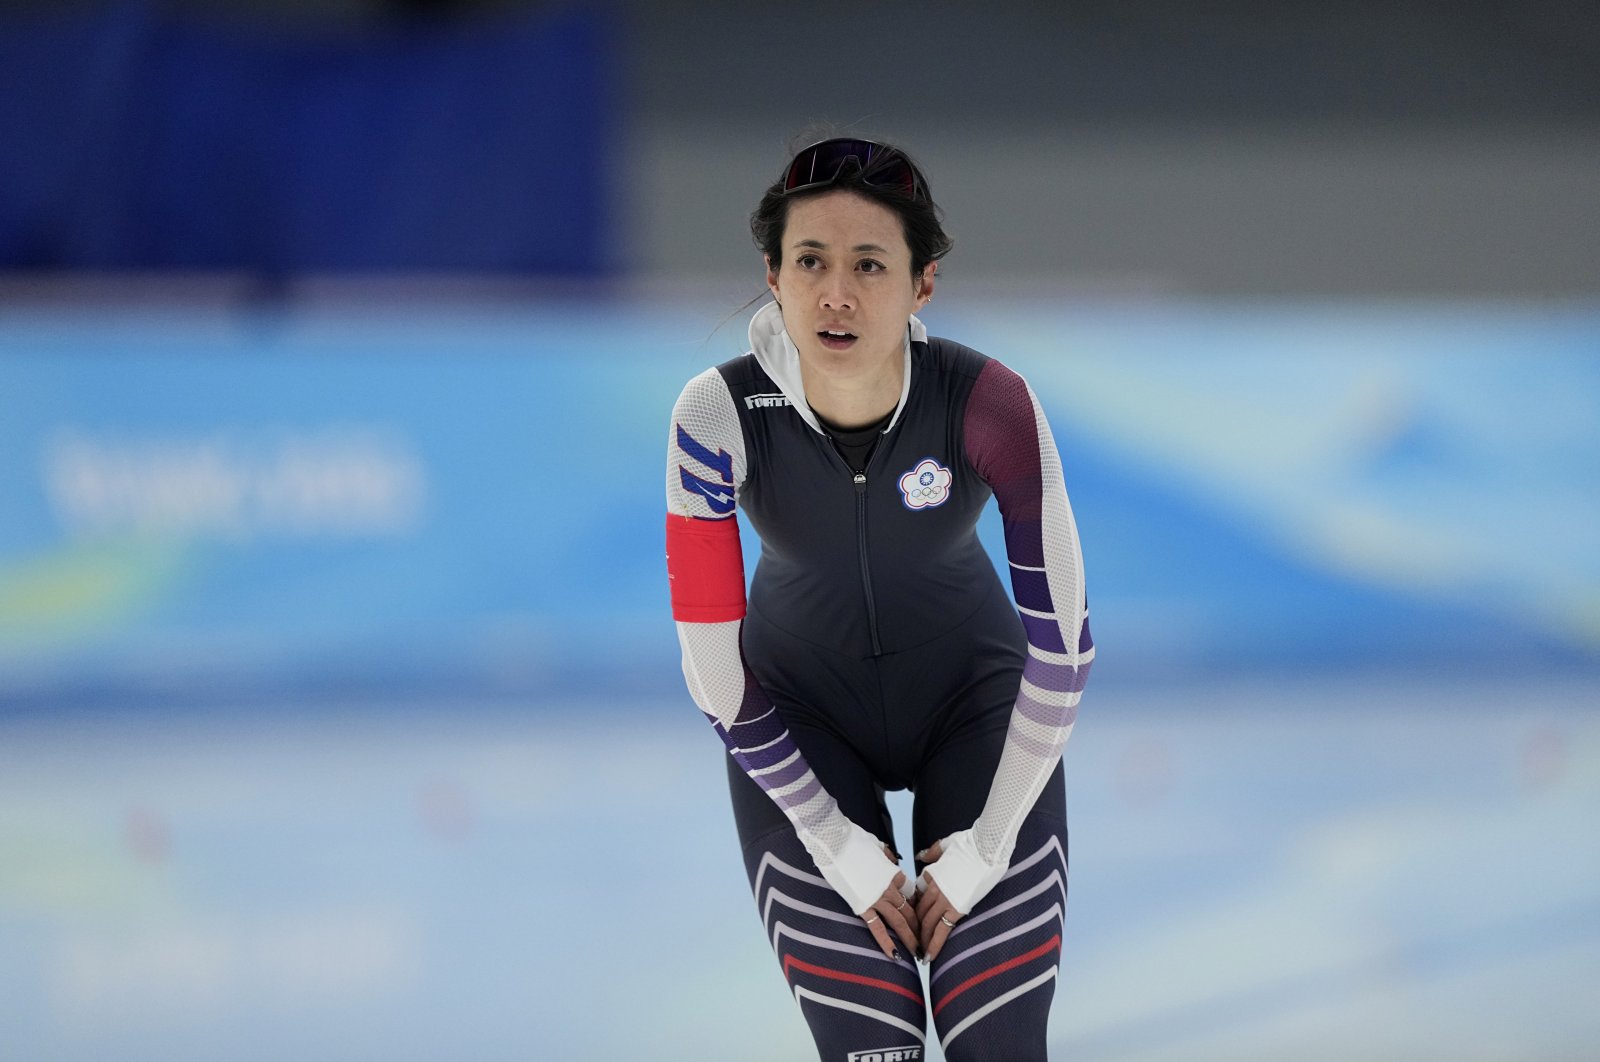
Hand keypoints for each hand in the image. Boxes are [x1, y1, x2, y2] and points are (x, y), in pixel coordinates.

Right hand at [861, 843, 917, 959]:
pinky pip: (877, 928)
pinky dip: (886, 943)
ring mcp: (877, 897)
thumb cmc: (852, 839)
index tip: (920, 918)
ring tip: (918, 954)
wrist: (835, 840)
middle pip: (910, 911)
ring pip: (899, 922)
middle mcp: (889, 887)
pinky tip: (894, 956)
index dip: (916, 907)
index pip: (911, 894)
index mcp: (893, 872)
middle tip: (927, 942)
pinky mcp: (862, 905)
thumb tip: (891, 857)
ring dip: (910, 939)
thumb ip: (886, 854)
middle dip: (919, 929)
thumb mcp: (876, 845)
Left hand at [913, 839, 962, 960]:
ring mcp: (944, 898)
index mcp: (930, 874)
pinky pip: (941, 931)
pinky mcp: (957, 908)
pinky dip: (934, 945)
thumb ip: (931, 852)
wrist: (987, 845)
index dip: (915, 909)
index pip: (917, 896)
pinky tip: (929, 957)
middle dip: (915, 928)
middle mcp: (934, 888)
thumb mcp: (946, 844)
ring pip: (926, 924)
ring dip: (922, 940)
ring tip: (919, 954)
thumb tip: (920, 856)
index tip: (914, 920)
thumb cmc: (971, 842)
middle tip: (913, 942)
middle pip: (919, 913)